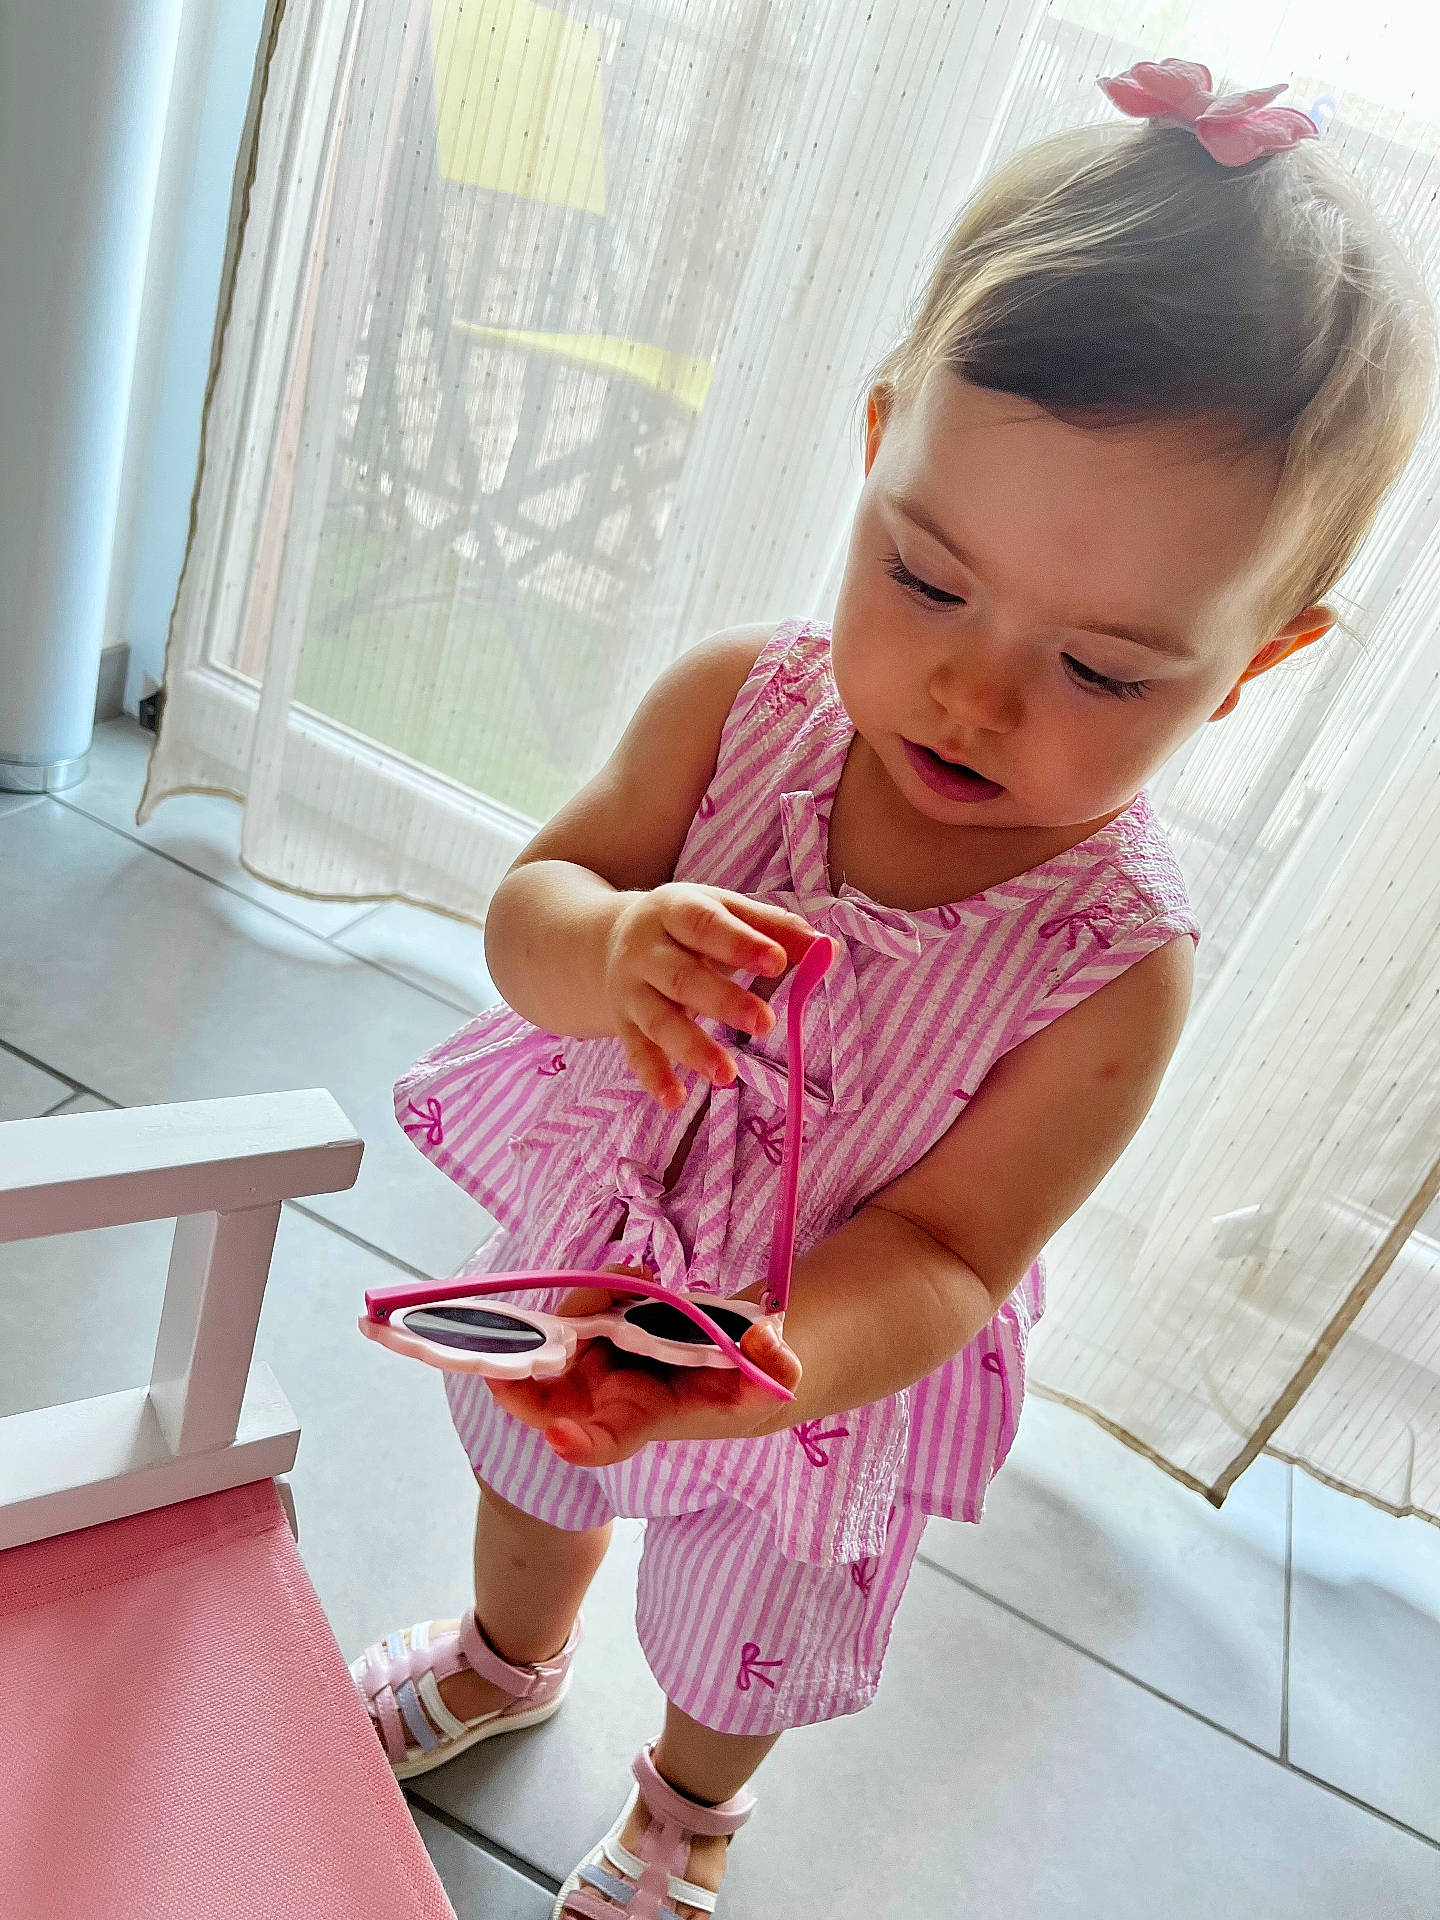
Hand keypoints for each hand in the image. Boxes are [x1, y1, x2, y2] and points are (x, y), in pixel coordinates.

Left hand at [484, 1280, 802, 1466]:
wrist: (723, 1372)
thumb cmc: (737, 1391)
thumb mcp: (769, 1387)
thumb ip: (777, 1369)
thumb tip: (761, 1339)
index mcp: (642, 1419)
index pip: (605, 1442)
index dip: (578, 1443)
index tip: (559, 1436)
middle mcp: (604, 1397)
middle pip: (548, 1386)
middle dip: (542, 1351)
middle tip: (591, 1303)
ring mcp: (592, 1363)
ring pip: (555, 1338)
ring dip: (580, 1303)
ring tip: (625, 1282)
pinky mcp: (593, 1331)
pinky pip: (573, 1311)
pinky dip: (593, 1289)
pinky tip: (629, 1277)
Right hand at [604, 884, 813, 1107]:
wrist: (608, 941)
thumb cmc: (687, 926)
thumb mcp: (724, 911)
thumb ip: (773, 927)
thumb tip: (825, 949)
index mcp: (673, 910)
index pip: (705, 924)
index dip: (740, 943)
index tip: (778, 962)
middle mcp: (645, 950)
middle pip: (681, 976)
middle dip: (722, 1001)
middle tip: (765, 1023)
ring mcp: (630, 990)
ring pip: (658, 1020)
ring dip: (692, 1048)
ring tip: (727, 1075)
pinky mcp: (623, 1024)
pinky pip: (637, 1052)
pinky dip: (654, 1076)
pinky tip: (674, 1099)